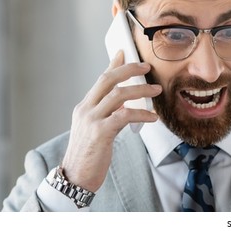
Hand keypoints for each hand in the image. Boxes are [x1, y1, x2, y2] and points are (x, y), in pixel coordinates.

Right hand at [61, 50, 161, 191]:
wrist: (75, 178)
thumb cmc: (89, 155)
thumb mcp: (95, 129)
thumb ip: (108, 114)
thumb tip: (124, 103)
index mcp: (84, 107)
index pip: (101, 79)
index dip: (114, 64)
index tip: (125, 52)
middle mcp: (85, 109)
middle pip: (108, 79)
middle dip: (129, 70)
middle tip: (146, 67)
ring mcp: (91, 120)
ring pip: (118, 95)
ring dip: (140, 91)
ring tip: (156, 91)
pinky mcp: (100, 133)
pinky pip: (124, 116)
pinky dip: (141, 114)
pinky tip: (152, 118)